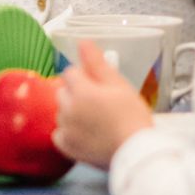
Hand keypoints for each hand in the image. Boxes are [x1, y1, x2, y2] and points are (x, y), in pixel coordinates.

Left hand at [52, 40, 152, 169]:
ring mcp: (65, 129)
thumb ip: (96, 63)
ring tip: (95, 119)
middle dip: (76, 92)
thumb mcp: (118, 84)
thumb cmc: (132, 116)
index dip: (85, 76)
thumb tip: (82, 42)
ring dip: (72, 111)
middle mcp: (67, 109)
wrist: (135, 152)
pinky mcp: (67, 147)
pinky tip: (86, 133)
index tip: (100, 86)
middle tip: (99, 102)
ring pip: (61, 111)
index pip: (71, 72)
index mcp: (80, 90)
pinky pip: (59, 133)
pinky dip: (68, 132)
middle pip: (63, 91)